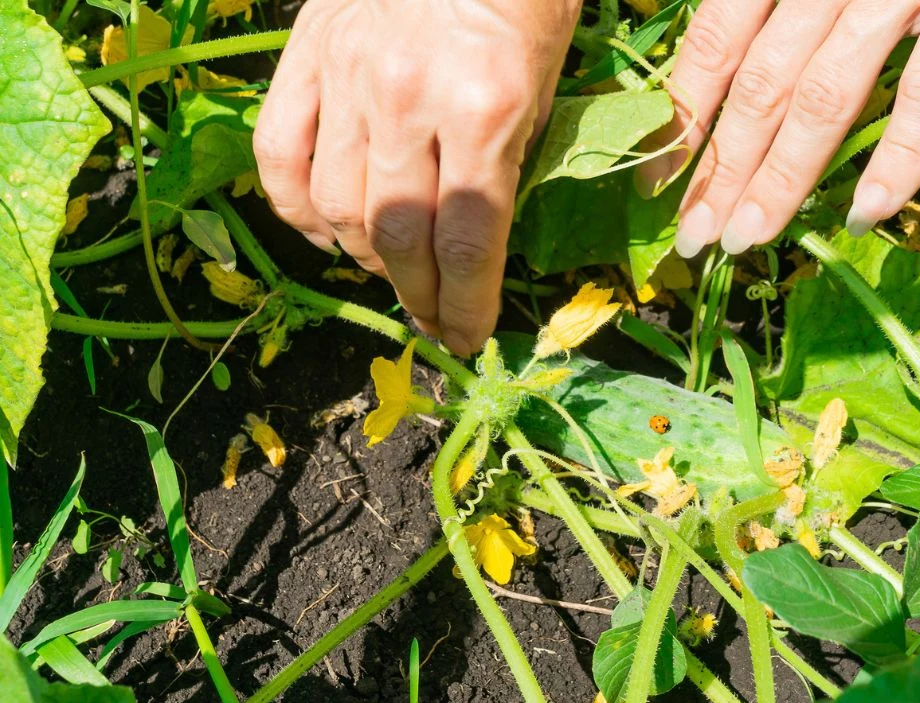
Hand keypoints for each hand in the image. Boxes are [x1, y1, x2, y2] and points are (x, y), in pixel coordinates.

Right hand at [254, 0, 579, 354]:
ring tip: (394, 273)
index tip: (468, 339)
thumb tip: (481, 243)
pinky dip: (298, 210)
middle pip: (399, 237)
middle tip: (434, 322)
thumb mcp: (548, 79)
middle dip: (420, 296)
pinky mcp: (304, 56)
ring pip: (338, 208)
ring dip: (368, 260)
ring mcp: (347, 78)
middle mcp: (408, 100)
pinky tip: (328, 232)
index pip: (470, 240)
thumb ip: (512, 161)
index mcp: (486, 108)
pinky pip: (281, 156)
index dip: (466, 305)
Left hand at [638, 0, 919, 256]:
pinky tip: (870, 213)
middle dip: (721, 169)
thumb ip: (771, 6)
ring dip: (782, 177)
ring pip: (826, 96)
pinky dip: (902, 154)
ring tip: (748, 239)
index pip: (715, 45)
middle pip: (761, 85)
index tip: (657, 185)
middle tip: (694, 237)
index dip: (684, 119)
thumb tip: (720, 84)